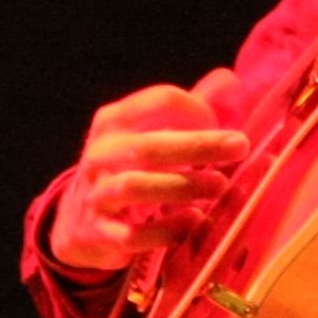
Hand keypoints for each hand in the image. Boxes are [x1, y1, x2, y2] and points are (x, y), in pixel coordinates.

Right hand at [44, 71, 247, 275]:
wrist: (77, 223)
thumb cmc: (127, 170)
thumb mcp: (147, 133)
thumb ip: (189, 109)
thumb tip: (231, 81)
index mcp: (114, 121)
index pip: (159, 101)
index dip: (197, 109)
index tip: (224, 125)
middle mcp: (101, 155)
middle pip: (148, 145)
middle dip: (198, 145)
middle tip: (240, 146)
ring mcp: (97, 195)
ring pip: (135, 187)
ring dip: (182, 186)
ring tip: (220, 185)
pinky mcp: (100, 234)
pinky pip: (132, 235)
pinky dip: (165, 230)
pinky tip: (194, 222)